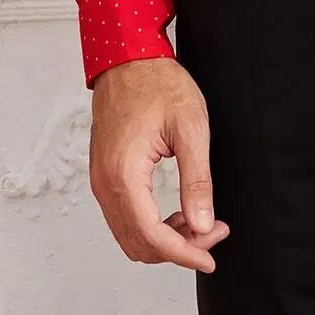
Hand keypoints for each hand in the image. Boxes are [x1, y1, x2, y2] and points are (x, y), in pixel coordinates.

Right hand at [89, 56, 231, 270]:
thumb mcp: (190, 127)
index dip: (183, 254)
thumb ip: (197, 180)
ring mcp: (101, 181)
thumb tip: (203, 224)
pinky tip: (176, 212)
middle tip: (212, 232)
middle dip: (178, 248)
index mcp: (124, 174)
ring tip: (199, 222)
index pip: (152, 236)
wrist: (128, 57)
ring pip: (130, 235)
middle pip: (138, 243)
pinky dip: (151, 225)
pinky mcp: (104, 175)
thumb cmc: (157, 83)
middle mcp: (105, 184)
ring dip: (164, 239)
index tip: (210, 257)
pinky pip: (124, 217)